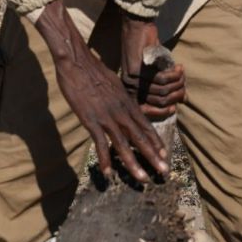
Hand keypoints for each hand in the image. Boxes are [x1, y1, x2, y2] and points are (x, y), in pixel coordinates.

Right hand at [34, 1, 168, 181]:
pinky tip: (109, 173)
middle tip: (164, 172)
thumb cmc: (93, 71)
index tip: (164, 154)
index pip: (146, 125)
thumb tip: (124, 106)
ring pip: (124, 144)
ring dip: (134, 164)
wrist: (77, 62)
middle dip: (153, 156)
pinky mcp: (91, 121)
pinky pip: (101, 144)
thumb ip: (120, 98)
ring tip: (143, 179)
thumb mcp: (114, 84)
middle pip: (141, 138)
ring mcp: (107, 117)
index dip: (156, 141)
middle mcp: (121, 112)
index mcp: (127, 103)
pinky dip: (105, 160)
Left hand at [120, 14, 186, 119]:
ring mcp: (132, 79)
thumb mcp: (156, 71)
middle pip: (159, 100)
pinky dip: (174, 74)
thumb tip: (183, 99)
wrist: (137, 28)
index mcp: (130, 91)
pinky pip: (161, 78)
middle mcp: (128, 87)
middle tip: (184, 84)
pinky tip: (178, 67)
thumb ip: (165, 85)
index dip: (162, 111)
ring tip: (182, 73)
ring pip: (162, 89)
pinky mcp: (137, 69)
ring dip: (177, 82)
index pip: (145, 110)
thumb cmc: (148, 49)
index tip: (175, 107)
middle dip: (176, 93)